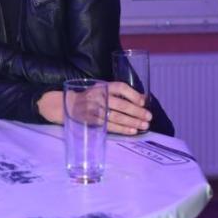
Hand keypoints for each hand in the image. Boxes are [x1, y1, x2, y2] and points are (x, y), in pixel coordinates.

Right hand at [37, 83, 151, 134]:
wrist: (68, 104)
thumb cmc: (91, 97)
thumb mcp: (102, 89)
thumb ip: (118, 93)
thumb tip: (142, 99)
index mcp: (102, 86)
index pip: (120, 87)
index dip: (133, 94)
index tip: (143, 101)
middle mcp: (99, 97)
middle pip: (120, 104)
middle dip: (136, 112)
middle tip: (148, 117)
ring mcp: (95, 109)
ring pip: (116, 117)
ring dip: (132, 122)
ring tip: (144, 125)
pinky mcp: (92, 121)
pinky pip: (110, 126)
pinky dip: (122, 129)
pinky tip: (132, 131)